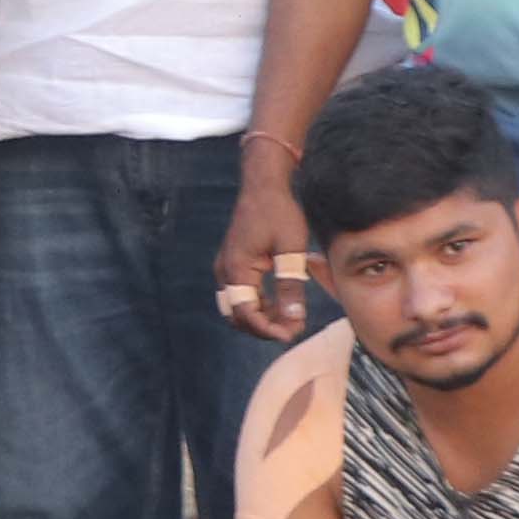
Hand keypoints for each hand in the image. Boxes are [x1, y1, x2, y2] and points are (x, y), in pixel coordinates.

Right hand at [216, 159, 323, 340]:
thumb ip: (290, 285)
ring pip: (238, 307)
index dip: (267, 329)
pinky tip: (282, 302)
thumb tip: (293, 319)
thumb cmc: (279, 212)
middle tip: (292, 329)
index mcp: (236, 269)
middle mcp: (225, 271)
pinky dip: (259, 304)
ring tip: (290, 317)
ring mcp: (226, 267)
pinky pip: (241, 294)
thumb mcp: (291, 250)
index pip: (245, 314)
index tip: (292, 334)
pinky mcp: (233, 263)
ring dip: (261, 317)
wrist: (263, 184)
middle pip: (237, 315)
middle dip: (263, 327)